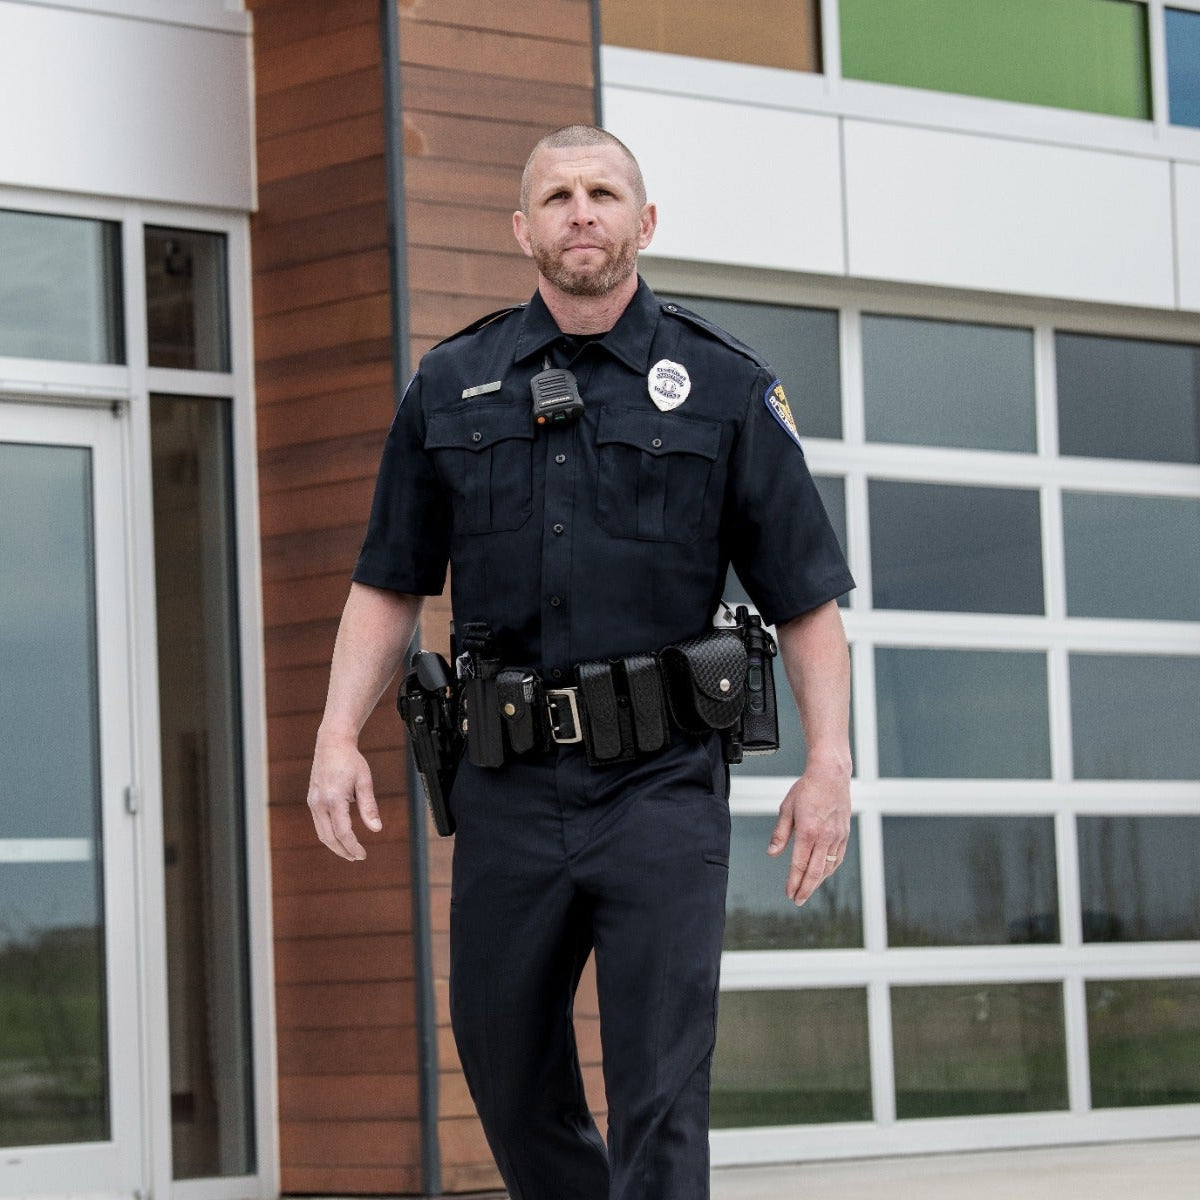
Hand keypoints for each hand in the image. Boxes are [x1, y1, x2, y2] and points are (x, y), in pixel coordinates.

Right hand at [307, 734, 382, 860]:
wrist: (331, 744)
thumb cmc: (351, 761)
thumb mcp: (365, 781)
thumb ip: (369, 806)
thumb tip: (377, 829)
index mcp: (334, 798)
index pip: (343, 832)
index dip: (353, 846)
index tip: (363, 855)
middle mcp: (319, 803)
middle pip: (329, 837)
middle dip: (343, 851)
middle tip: (357, 857)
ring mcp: (313, 802)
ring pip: (321, 833)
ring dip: (335, 845)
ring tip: (349, 852)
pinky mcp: (312, 801)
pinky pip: (319, 824)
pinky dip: (329, 835)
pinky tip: (340, 837)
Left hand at [766, 754, 850, 904]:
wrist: (831, 775)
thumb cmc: (807, 789)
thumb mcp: (787, 809)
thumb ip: (780, 833)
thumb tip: (772, 853)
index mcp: (808, 831)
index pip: (800, 864)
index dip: (794, 882)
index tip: (789, 893)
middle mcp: (825, 837)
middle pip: (815, 872)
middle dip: (806, 889)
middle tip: (798, 900)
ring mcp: (837, 836)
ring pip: (828, 866)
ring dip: (818, 881)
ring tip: (807, 889)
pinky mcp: (844, 833)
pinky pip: (838, 857)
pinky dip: (830, 869)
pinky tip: (823, 873)